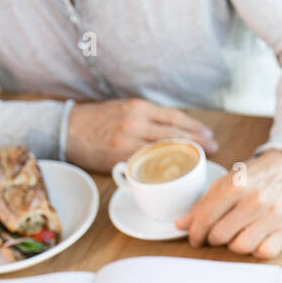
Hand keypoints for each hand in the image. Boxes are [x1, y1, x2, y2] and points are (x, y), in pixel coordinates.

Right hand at [66, 99, 217, 172]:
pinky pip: (145, 166)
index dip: (195, 127)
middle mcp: (135, 123)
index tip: (209, 136)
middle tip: (213, 149)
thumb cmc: (97, 120)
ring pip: (163, 151)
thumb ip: (146, 119)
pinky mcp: (118, 160)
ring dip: (183, 157)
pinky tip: (172, 174)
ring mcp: (126, 143)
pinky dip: (161, 170)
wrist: (68, 129)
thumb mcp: (124, 109)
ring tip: (199, 161)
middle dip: (196, 143)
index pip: (174, 118)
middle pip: (173, 134)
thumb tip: (173, 131)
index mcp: (138, 107)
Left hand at [176, 149, 281, 257]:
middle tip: (216, 234)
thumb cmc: (254, 176)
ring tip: (236, 233)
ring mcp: (272, 215)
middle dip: (213, 238)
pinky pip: (263, 252)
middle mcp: (255, 200)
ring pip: (240, 247)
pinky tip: (254, 238)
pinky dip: (256, 249)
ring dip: (234, 244)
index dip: (195, 233)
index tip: (195, 238)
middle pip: (220, 236)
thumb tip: (180, 225)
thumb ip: (203, 204)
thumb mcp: (227, 181)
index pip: (206, 218)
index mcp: (236, 184)